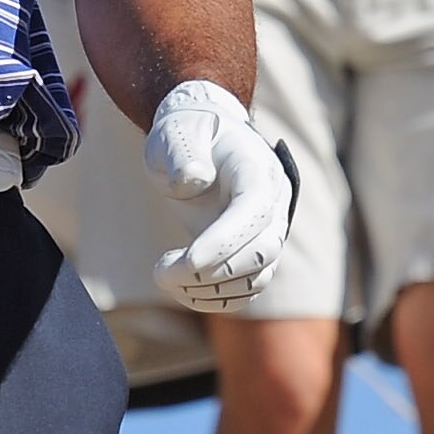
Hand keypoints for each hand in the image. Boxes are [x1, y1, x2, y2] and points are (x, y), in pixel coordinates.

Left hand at [145, 80, 292, 312]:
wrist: (202, 142)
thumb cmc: (188, 135)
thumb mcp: (178, 134)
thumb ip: (185, 153)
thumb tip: (193, 179)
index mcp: (258, 170)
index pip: (253, 212)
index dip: (224, 241)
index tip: (186, 261)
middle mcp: (273, 203)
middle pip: (261, 251)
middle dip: (211, 272)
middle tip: (161, 272)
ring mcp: (268, 230)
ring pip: (257, 277)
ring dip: (211, 291)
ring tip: (165, 278)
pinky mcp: (254, 252)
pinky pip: (248, 289)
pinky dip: (217, 299)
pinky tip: (182, 290)